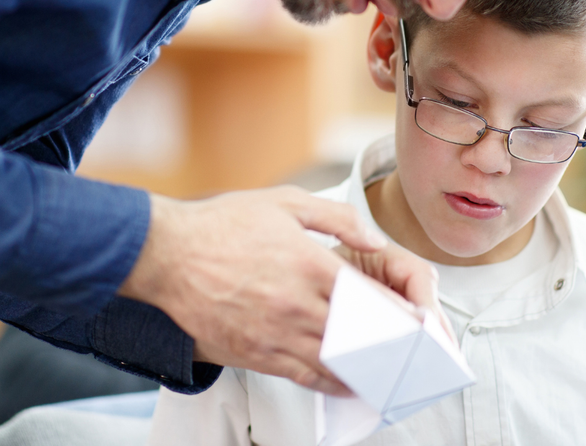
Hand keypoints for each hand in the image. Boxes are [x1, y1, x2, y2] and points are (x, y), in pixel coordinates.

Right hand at [118, 186, 431, 395]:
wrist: (168, 255)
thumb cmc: (223, 226)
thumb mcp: (285, 203)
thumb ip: (337, 218)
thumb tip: (373, 236)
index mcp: (310, 265)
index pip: (371, 298)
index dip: (400, 313)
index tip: (417, 320)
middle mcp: (297, 305)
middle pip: (361, 336)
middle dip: (390, 346)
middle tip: (411, 351)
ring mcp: (276, 334)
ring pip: (336, 363)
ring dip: (365, 369)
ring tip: (387, 371)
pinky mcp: (255, 354)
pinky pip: (304, 376)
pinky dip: (331, 382)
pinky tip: (345, 380)